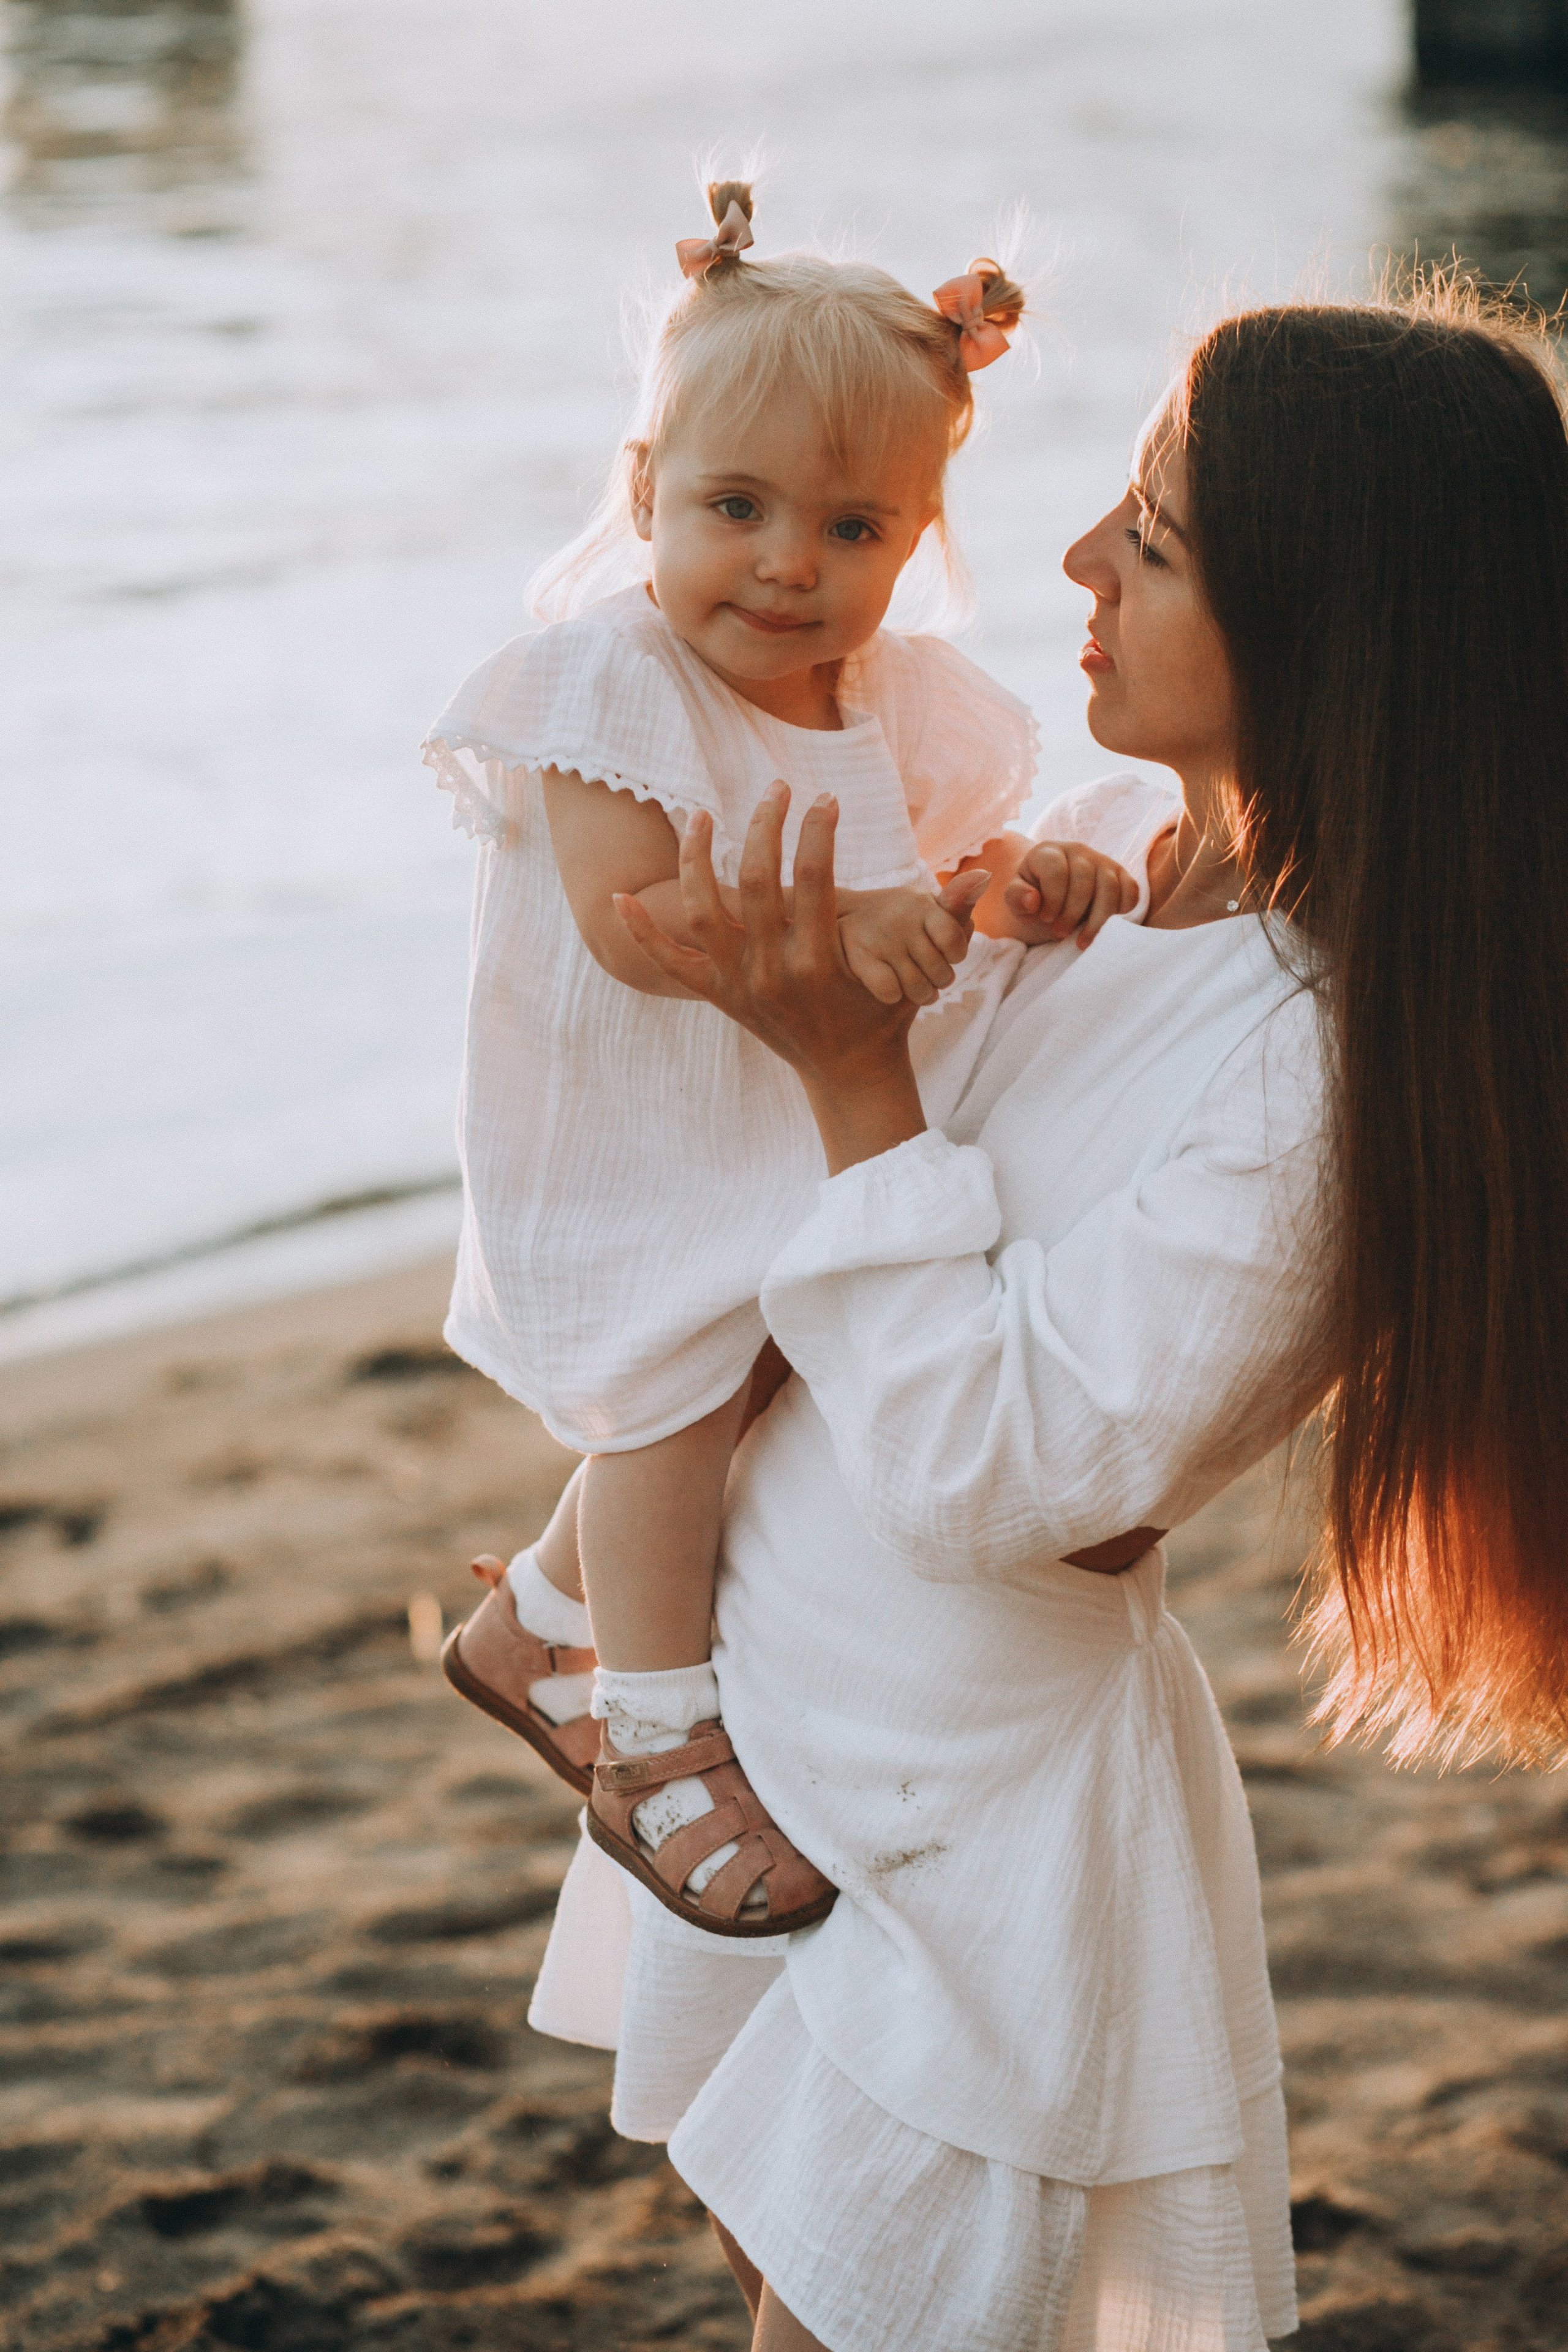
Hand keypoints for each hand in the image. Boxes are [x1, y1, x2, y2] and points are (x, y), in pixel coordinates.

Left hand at [613, 782, 988, 1171]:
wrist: (846, 1074)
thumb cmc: (884, 1012)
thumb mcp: (922, 970)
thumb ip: (951, 919)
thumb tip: (985, 875)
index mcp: (819, 961)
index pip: (813, 879)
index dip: (818, 831)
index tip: (824, 798)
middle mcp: (772, 972)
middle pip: (756, 884)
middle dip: (764, 828)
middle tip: (776, 789)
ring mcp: (738, 985)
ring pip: (704, 913)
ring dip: (697, 861)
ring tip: (700, 816)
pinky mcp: (716, 996)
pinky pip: (669, 963)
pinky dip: (641, 932)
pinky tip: (618, 897)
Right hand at [837, 885, 978, 1007]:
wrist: (841, 918)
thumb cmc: (900, 918)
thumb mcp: (929, 907)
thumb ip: (957, 902)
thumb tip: (984, 877)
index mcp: (924, 906)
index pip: (953, 937)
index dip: (955, 954)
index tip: (948, 955)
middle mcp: (902, 920)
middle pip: (940, 971)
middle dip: (939, 980)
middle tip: (931, 975)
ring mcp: (880, 940)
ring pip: (918, 987)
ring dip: (921, 994)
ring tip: (918, 989)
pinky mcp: (858, 958)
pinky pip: (890, 992)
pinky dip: (893, 996)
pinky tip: (890, 989)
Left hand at [1001, 839, 1138, 948]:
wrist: (1052, 896)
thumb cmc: (1034, 898)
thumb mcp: (1016, 899)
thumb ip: (1017, 896)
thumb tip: (1033, 900)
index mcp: (1048, 852)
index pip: (1056, 870)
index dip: (1052, 898)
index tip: (1046, 919)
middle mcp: (1077, 851)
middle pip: (1084, 879)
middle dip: (1073, 912)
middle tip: (1061, 933)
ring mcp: (1102, 861)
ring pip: (1110, 887)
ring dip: (1097, 919)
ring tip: (1082, 942)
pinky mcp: (1120, 875)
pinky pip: (1130, 891)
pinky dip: (1122, 912)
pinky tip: (1106, 929)